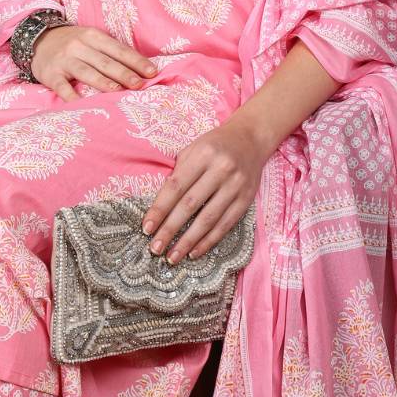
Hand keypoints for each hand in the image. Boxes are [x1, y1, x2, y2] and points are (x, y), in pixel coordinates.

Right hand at [29, 24, 158, 101]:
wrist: (38, 39)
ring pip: (86, 71)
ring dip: (103, 82)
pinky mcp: (51, 74)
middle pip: (104, 61)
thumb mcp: (91, 39)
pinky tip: (82, 104)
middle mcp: (79, 46)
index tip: (152, 72)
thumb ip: (111, 52)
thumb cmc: (73, 43)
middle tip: (139, 84)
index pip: (118, 49)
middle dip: (123, 73)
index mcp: (93, 36)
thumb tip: (139, 68)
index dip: (136, 61)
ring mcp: (64, 60)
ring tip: (118, 91)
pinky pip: (62, 87)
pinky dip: (72, 96)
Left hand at [140, 114, 267, 263]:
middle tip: (155, 248)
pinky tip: (194, 252)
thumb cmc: (214, 145)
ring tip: (172, 257)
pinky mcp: (246, 200)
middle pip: (190, 205)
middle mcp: (220, 170)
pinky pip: (225, 225)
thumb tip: (161, 205)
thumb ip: (179, 172)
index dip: (160, 209)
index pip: (176, 186)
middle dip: (170, 229)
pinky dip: (209, 241)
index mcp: (203, 155)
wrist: (251, 139)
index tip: (146, 228)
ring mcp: (235, 186)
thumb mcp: (194, 148)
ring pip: (208, 219)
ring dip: (188, 241)